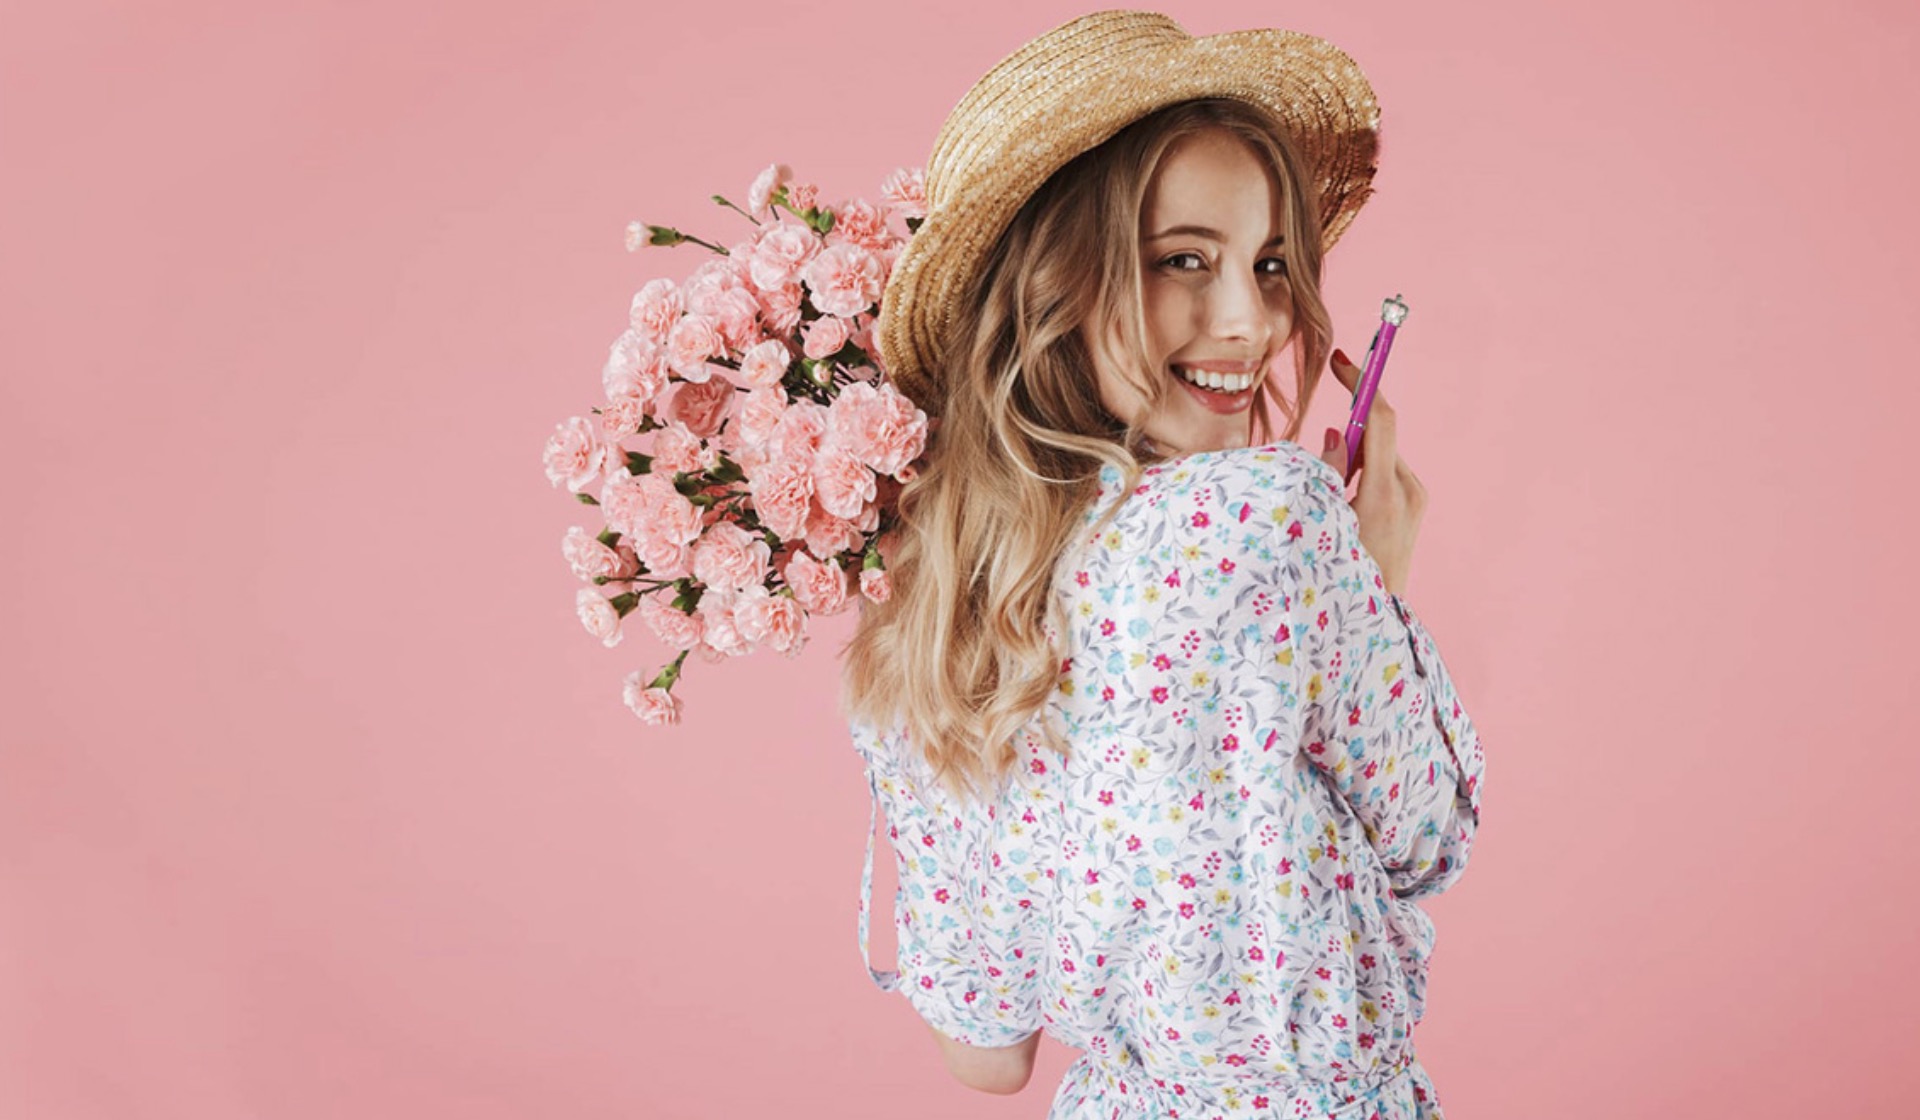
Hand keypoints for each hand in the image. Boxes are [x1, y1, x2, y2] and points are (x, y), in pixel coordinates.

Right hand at [1318, 349, 1426, 598]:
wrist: (1375, 625)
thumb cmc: (1339, 577)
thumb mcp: (1322, 521)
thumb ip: (1326, 473)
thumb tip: (1337, 432)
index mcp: (1383, 494)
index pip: (1377, 421)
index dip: (1360, 384)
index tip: (1341, 360)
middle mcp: (1408, 492)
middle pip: (1376, 436)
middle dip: (1347, 433)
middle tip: (1322, 454)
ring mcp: (1416, 500)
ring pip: (1379, 455)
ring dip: (1352, 458)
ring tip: (1333, 497)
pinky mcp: (1415, 507)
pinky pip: (1384, 472)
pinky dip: (1362, 473)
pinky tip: (1346, 505)